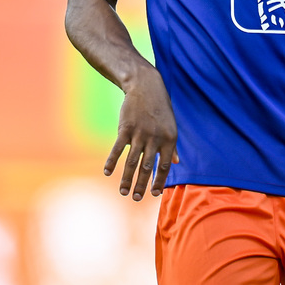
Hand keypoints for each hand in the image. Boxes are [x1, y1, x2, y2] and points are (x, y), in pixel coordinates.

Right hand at [104, 67, 178, 199]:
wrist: (145, 86)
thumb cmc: (160, 107)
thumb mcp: (171, 124)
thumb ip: (172, 145)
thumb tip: (177, 163)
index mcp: (169, 138)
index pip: (164, 166)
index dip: (159, 181)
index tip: (154, 194)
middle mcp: (155, 138)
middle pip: (147, 168)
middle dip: (141, 185)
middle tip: (136, 198)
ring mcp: (139, 133)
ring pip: (131, 162)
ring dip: (126, 179)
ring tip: (123, 192)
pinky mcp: (125, 128)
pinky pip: (118, 149)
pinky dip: (111, 161)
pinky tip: (107, 172)